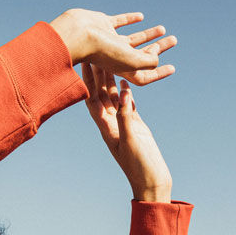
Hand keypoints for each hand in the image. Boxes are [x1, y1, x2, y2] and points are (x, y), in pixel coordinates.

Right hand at [50, 9, 176, 85]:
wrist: (79, 33)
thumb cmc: (103, 50)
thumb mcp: (131, 61)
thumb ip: (147, 62)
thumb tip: (156, 59)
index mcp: (122, 69)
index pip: (144, 75)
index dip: (159, 73)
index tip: (173, 68)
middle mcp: (117, 56)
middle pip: (142, 55)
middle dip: (159, 48)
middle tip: (174, 40)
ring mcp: (110, 40)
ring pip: (134, 39)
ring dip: (148, 35)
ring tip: (163, 29)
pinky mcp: (104, 25)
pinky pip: (120, 22)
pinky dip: (130, 20)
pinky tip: (141, 17)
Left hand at [82, 63, 171, 201]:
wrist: (151, 182)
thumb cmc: (140, 167)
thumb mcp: (131, 140)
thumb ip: (126, 117)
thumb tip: (123, 93)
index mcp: (106, 128)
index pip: (93, 100)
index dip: (87, 81)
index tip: (84, 62)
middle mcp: (111, 125)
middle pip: (101, 95)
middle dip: (96, 74)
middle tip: (94, 52)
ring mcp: (123, 125)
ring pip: (114, 98)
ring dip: (111, 79)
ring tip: (108, 60)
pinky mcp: (135, 127)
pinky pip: (127, 105)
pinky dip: (125, 92)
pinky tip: (125, 80)